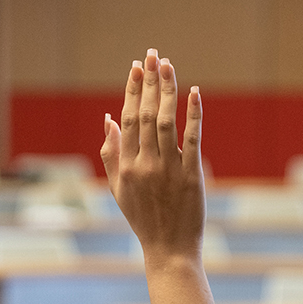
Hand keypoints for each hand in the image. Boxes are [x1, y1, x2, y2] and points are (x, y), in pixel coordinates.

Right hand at [100, 50, 214, 303]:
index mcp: (125, 166)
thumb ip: (110, 153)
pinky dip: (194, 114)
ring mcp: (168, 168)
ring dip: (167, 90)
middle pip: (144, 114)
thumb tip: (108, 118)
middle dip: (149, 82)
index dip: (131, 91)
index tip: (136, 67)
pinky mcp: (191, 174)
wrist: (169, 248)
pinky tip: (194, 92)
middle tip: (152, 55)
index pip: (127, 120)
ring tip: (168, 65)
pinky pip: (193, 138)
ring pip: (165, 121)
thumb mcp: (118, 189)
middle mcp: (144, 164)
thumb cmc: (144, 219)